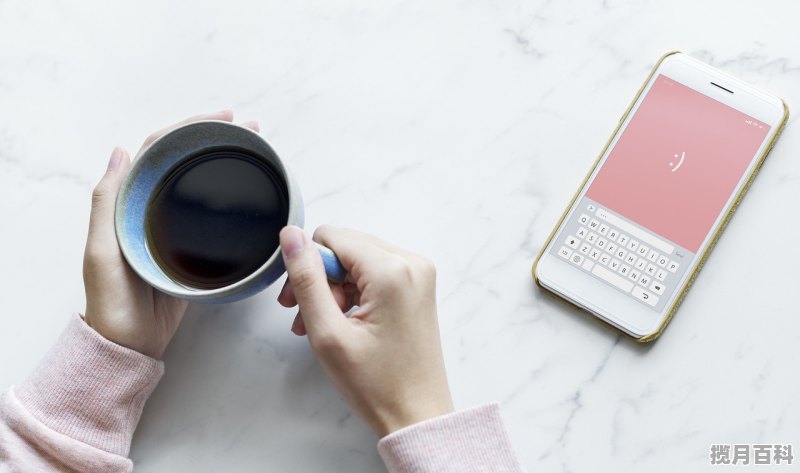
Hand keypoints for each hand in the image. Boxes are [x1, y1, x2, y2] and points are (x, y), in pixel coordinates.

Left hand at [83, 110, 259, 358]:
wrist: (130, 343)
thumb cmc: (112, 299)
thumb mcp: (102, 249)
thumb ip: (107, 202)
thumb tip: (121, 150)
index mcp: (130, 202)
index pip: (159, 152)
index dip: (188, 128)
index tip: (222, 118)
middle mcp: (153, 207)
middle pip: (186, 162)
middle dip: (216, 140)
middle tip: (251, 130)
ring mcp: (174, 227)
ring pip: (200, 184)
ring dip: (226, 164)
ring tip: (258, 151)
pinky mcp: (193, 248)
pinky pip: (212, 214)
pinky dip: (230, 198)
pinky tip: (250, 194)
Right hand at [278, 225, 453, 436]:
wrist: (417, 414)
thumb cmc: (377, 385)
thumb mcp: (328, 333)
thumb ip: (306, 279)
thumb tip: (291, 236)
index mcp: (392, 271)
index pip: (332, 237)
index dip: (307, 266)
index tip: (298, 301)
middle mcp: (412, 263)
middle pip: (346, 246)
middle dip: (320, 278)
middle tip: (306, 317)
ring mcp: (418, 274)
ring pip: (358, 259)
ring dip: (334, 288)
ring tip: (324, 326)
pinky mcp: (418, 286)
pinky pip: (375, 272)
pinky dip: (354, 292)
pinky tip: (343, 321)